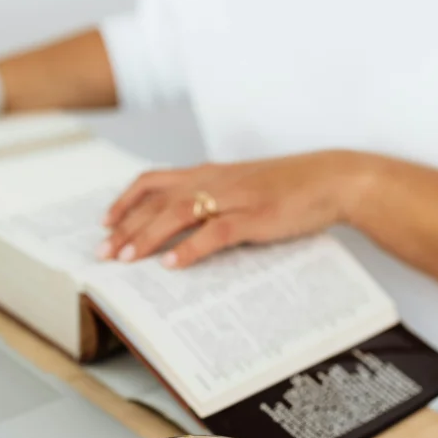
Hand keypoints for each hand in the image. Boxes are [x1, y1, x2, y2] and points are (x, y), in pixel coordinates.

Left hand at [99, 151, 364, 267]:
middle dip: (125, 227)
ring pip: (177, 213)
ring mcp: (234, 198)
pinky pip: (214, 232)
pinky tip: (171, 264)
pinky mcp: (254, 216)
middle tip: (104, 253)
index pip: (154, 181)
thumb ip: (216, 200)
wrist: (333, 179)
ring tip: (126, 259)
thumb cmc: (292, 187)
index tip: (105, 221)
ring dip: (146, 237)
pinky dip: (189, 249)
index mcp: (211, 172)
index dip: (125, 201)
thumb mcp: (245, 188)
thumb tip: (191, 226)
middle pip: (157, 200)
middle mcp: (215, 181)